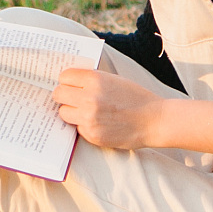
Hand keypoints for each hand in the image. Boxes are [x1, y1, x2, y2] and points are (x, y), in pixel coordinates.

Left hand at [52, 66, 169, 149]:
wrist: (154, 121)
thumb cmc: (136, 98)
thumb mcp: (114, 79)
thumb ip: (92, 79)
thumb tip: (69, 81)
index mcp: (95, 80)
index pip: (64, 76)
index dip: (68, 81)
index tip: (71, 84)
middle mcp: (89, 98)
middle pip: (58, 94)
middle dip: (65, 96)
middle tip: (73, 98)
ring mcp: (89, 118)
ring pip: (63, 112)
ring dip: (72, 112)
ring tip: (86, 111)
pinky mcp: (92, 135)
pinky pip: (77, 127)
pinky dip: (84, 125)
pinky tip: (99, 123)